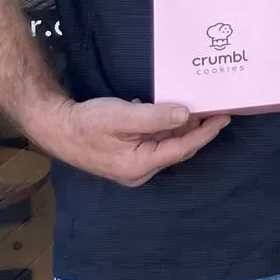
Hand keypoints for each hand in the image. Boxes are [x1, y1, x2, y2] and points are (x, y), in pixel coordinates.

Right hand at [35, 97, 229, 186]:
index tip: (225, 117)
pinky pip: (153, 144)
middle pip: (177, 149)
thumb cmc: (87, 122)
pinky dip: (163, 128)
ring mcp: (132, 167)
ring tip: (197, 107)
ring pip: (166, 146)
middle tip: (214, 109)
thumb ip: (156, 117)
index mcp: (141, 165)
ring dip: (180, 127)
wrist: (55, 126)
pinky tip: (167, 112)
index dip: (206, 132)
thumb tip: (187, 115)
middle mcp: (139, 171)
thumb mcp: (123, 117)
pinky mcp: (126, 158)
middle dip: (196, 130)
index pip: (183, 149)